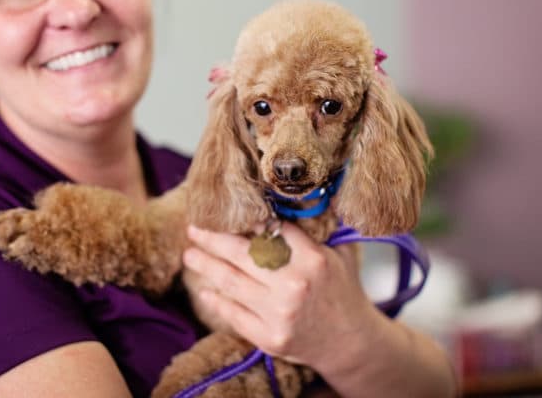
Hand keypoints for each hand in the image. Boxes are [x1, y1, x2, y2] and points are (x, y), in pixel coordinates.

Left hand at [182, 223, 377, 369]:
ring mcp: (280, 314)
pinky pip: (235, 315)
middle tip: (194, 229)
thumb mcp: (340, 252)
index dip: (245, 220)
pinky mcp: (270, 338)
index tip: (224, 212)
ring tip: (190, 254)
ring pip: (232, 283)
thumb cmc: (342, 289)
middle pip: (242, 254)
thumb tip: (284, 199)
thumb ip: (316, 227)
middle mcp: (295, 284)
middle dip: (213, 239)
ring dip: (206, 266)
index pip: (270, 230)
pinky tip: (205, 291)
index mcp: (313, 258)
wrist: (351, 342)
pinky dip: (217, 301)